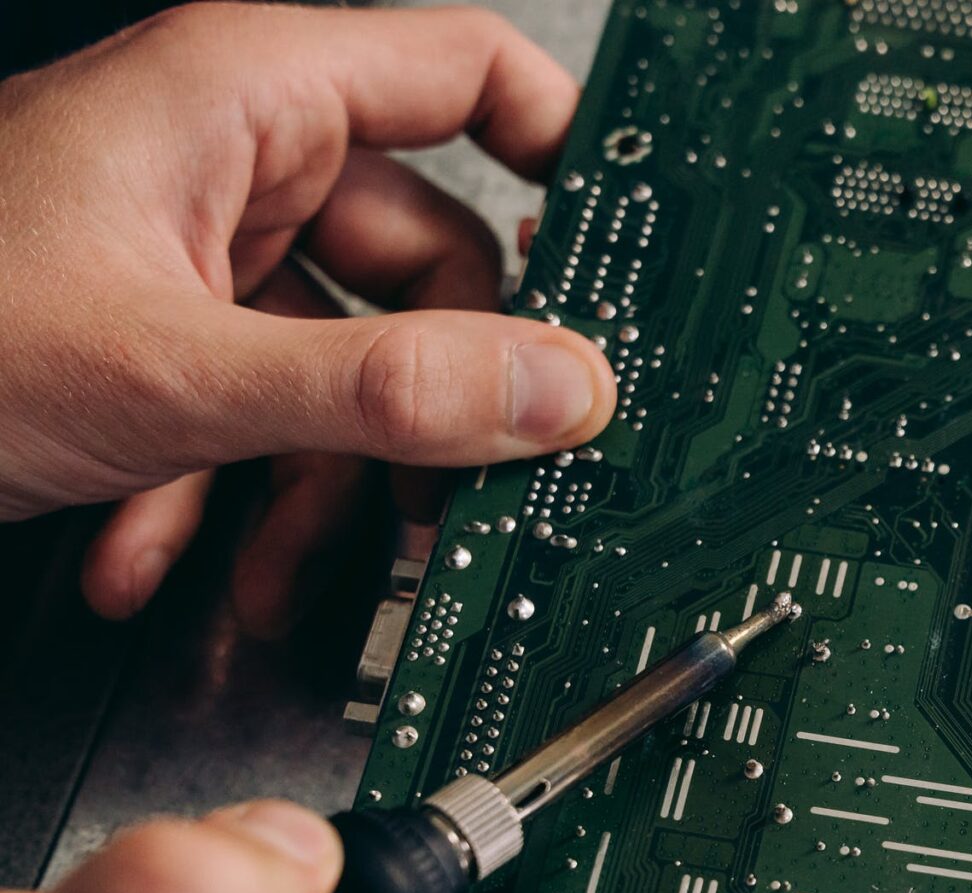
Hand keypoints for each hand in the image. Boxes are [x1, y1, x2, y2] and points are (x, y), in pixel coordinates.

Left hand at [0, 3, 616, 632]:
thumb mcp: (176, 375)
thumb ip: (386, 387)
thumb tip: (555, 392)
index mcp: (248, 98)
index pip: (473, 73)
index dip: (572, 153)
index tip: (638, 254)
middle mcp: (234, 159)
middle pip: (431, 264)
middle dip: (421, 408)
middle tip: (453, 500)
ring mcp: (198, 248)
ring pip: (348, 361)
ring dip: (315, 489)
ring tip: (269, 573)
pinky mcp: (164, 330)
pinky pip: (265, 404)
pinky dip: (229, 495)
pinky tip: (165, 553)